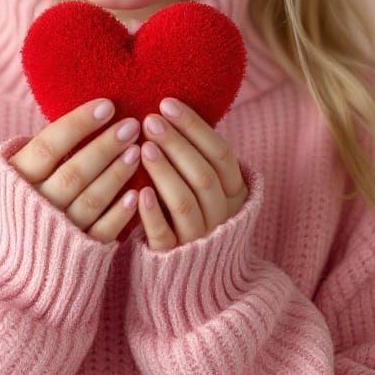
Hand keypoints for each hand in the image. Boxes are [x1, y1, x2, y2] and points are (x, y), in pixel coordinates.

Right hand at [8, 98, 143, 243]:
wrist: (21, 257)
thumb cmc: (31, 196)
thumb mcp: (27, 170)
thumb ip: (48, 148)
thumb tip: (89, 111)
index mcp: (18, 178)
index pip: (48, 146)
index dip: (78, 124)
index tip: (108, 106)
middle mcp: (35, 204)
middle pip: (73, 173)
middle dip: (105, 147)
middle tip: (131, 126)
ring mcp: (57, 230)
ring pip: (90, 200)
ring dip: (116, 174)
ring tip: (137, 151)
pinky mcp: (77, 251)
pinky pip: (100, 231)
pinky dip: (118, 213)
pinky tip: (136, 194)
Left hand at [136, 98, 248, 251]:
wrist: (190, 271)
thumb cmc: (190, 208)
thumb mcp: (203, 182)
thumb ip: (195, 154)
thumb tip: (168, 107)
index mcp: (235, 192)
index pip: (221, 154)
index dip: (194, 127)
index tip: (166, 104)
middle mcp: (222, 215)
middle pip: (204, 175)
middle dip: (176, 144)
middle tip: (150, 121)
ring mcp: (199, 238)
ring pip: (185, 202)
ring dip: (165, 172)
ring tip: (143, 148)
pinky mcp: (173, 257)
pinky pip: (165, 235)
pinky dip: (153, 212)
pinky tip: (139, 192)